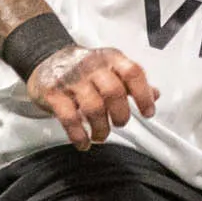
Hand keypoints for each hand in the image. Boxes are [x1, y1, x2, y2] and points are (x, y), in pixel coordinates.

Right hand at [27, 45, 156, 149]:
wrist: (46, 58)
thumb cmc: (83, 68)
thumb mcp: (110, 68)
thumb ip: (131, 82)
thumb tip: (155, 94)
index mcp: (110, 58)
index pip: (133, 73)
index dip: (143, 95)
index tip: (148, 113)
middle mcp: (92, 66)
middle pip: (114, 92)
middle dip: (121, 115)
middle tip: (120, 124)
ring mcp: (71, 79)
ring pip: (93, 107)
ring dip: (101, 129)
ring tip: (101, 136)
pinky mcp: (53, 93)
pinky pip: (69, 118)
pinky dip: (79, 135)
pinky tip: (83, 142)